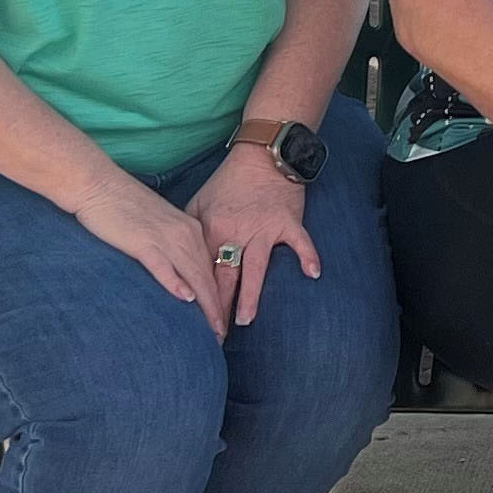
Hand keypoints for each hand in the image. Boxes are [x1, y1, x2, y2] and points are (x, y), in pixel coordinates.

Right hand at [64, 176, 223, 337]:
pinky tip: (185, 299)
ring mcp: (164, 237)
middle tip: (221, 337)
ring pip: (192, 275)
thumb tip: (183, 278)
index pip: (210, 270)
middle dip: (216, 309)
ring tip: (211, 331)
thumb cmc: (124, 208)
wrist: (98, 185)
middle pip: (206, 277)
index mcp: (189, 229)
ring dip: (204, 305)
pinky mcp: (143, 241)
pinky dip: (175, 282)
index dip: (218, 299)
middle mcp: (184, 233)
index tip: (222, 323)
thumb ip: (173, 249)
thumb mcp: (159, 227)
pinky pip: (163, 265)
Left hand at [188, 148, 320, 331]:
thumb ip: (189, 230)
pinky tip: (312, 275)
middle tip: (215, 336)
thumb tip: (180, 258)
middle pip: (225, 277)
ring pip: (256, 268)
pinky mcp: (287, 221)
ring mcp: (263, 228)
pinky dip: (307, 256)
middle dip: (219, 308)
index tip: (194, 324)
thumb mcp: (199, 202)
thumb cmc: (228, 181)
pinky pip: (299, 243)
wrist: (261, 155)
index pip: (201, 271)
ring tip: (245, 321)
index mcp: (212, 229)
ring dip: (250, 296)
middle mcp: (236, 232)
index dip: (197, 298)